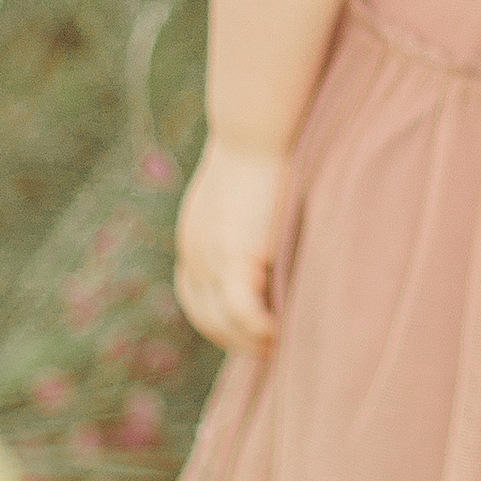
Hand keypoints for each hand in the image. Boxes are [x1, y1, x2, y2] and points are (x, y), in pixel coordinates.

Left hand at [175, 139, 286, 351]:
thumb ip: (253, 217)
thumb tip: (276, 229)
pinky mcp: (231, 258)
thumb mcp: (248, 188)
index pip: (195, 295)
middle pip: (204, 316)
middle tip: (273, 351)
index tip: (251, 332)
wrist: (257, 128)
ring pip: (222, 322)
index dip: (220, 319)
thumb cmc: (265, 147)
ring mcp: (208, 258)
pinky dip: (262, 329)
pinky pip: (243, 313)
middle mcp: (194, 252)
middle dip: (235, 339)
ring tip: (284, 349)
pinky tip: (286, 334)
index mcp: (194, 237)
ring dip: (252, 341)